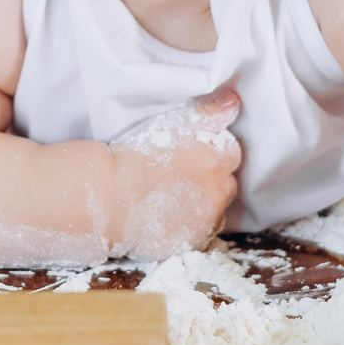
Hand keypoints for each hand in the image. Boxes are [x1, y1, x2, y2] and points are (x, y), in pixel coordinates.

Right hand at [108, 90, 241, 260]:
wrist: (110, 195)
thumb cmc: (137, 155)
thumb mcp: (174, 123)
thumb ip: (209, 113)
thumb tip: (233, 102)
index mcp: (219, 157)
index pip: (230, 152)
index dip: (209, 153)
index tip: (188, 155)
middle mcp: (220, 189)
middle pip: (226, 183)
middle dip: (209, 180)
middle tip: (178, 177)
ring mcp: (209, 219)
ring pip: (215, 210)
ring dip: (202, 206)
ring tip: (172, 200)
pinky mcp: (194, 242)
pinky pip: (200, 234)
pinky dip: (189, 227)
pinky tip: (167, 218)